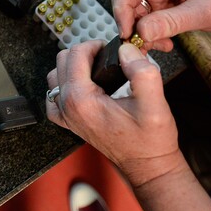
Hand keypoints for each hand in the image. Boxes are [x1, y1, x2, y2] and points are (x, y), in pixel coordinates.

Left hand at [46, 40, 184, 186]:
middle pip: (62, 60)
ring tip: (97, 69)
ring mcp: (65, 115)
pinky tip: (84, 85)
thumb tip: (125, 50)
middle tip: (107, 58)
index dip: (95, 45)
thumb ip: (142, 72)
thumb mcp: (155, 103)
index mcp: (81, 100)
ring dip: (74, 66)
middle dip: (85, 53)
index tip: (112, 50)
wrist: (147, 166)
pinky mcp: (68, 121)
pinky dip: (66, 84)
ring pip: (56, 74)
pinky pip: (55, 94)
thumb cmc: (150, 140)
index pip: (75, 54)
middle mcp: (67, 107)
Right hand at [111, 0, 210, 51]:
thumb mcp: (205, 11)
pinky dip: (151, 33)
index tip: (126, 29)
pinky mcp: (164, 2)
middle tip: (136, 42)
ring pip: (135, 10)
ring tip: (158, 44)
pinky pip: (147, 19)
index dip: (122, 5)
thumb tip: (143, 31)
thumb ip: (172, 22)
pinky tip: (163, 41)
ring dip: (142, 31)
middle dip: (131, 22)